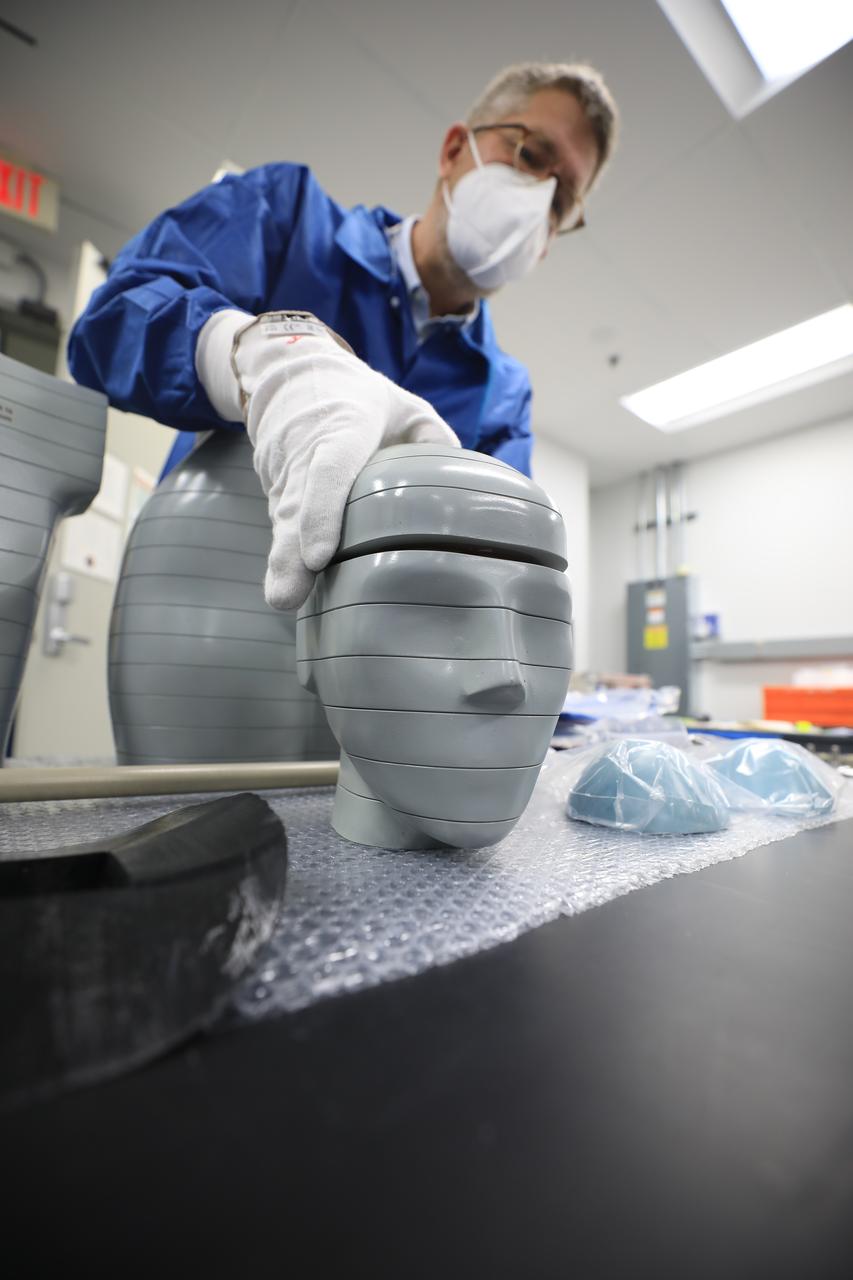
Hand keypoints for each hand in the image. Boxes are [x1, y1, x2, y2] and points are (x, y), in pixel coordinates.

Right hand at [196, 311, 459, 609]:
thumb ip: (434, 441)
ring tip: (284, 599)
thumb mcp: (405, 406)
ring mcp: (286, 472)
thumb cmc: (360, 399)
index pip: (331, 468)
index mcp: (345, 424)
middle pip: (298, 504)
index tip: (320, 556)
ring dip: (282, 562)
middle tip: (289, 595)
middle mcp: (307, 449)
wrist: (290, 375)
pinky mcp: (276, 490)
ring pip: (283, 519)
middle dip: (292, 552)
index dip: (322, 512)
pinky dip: (284, 557)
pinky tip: (288, 590)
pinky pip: (282, 525)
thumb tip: (465, 490)